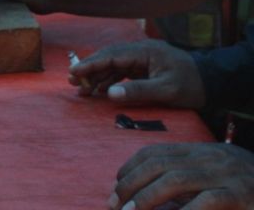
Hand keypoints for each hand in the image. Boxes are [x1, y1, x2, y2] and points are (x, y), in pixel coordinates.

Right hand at [69, 39, 205, 107]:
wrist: (212, 81)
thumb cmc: (191, 85)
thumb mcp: (166, 91)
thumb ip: (138, 91)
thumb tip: (109, 94)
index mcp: (144, 51)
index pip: (111, 56)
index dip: (90, 64)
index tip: (73, 73)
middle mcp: (140, 50)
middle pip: (108, 57)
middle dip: (89, 69)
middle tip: (72, 82)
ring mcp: (141, 58)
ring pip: (112, 64)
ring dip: (97, 76)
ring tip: (81, 89)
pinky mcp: (143, 66)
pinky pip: (121, 71)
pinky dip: (108, 79)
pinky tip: (98, 89)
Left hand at [112, 143, 253, 209]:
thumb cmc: (247, 186)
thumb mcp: (214, 176)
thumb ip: (186, 179)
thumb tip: (148, 193)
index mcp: (200, 150)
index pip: (154, 151)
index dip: (130, 168)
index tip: (115, 187)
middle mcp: (210, 157)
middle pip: (158, 164)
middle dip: (130, 184)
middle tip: (114, 203)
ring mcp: (226, 174)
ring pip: (176, 180)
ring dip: (148, 197)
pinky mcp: (242, 193)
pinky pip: (209, 200)